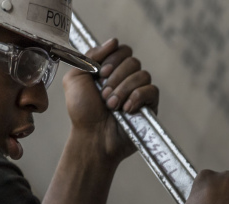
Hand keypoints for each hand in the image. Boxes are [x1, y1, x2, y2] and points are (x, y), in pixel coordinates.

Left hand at [62, 38, 158, 163]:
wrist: (92, 137)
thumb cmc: (82, 113)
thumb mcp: (76, 79)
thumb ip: (90, 56)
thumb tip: (113, 42)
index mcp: (111, 70)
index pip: (122, 50)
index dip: (113, 58)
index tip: (101, 73)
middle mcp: (126, 79)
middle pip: (133, 61)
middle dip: (116, 77)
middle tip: (104, 95)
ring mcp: (139, 93)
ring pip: (142, 75)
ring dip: (124, 89)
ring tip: (111, 106)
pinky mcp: (149, 107)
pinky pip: (152, 90)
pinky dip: (138, 97)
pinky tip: (126, 109)